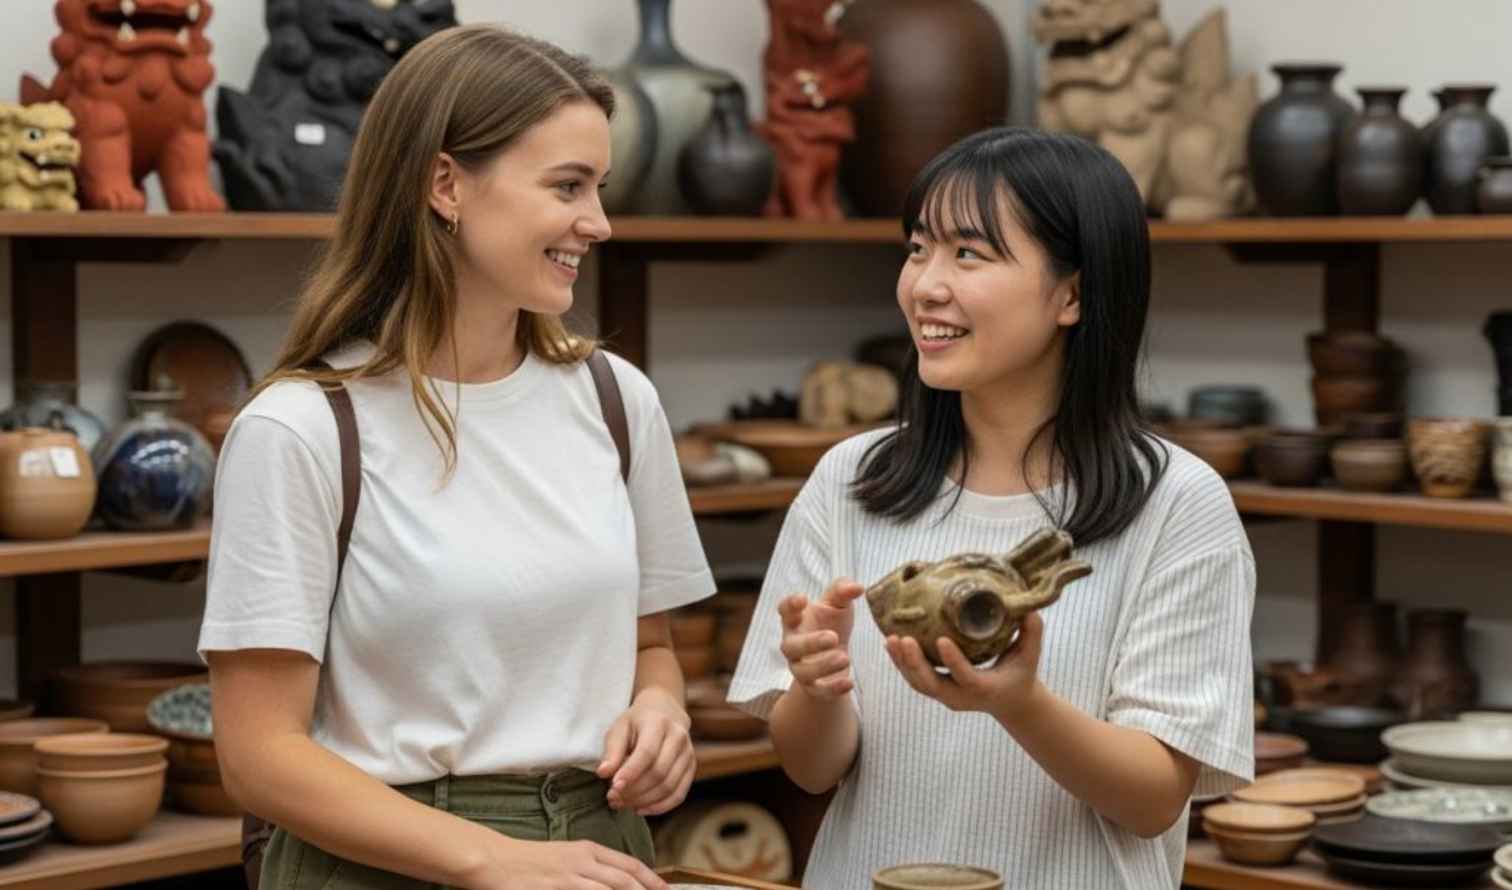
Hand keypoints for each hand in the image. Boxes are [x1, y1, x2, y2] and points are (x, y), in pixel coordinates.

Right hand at [466, 835, 666, 889]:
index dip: (651, 879)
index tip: (665, 889)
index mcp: (588, 850)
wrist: (494, 860)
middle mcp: (584, 861)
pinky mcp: (556, 888)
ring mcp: (570, 876)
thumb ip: (589, 869)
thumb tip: (611, 883)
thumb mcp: (565, 858)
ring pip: (611, 889)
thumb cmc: (529, 861)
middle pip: (625, 879)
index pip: (629, 865)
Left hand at [596, 689, 693, 815]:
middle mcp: (678, 737)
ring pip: (669, 787)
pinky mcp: (691, 768)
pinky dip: (659, 807)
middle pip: (658, 772)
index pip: (647, 753)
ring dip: (643, 801)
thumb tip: (604, 773)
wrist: (664, 712)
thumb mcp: (619, 728)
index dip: (630, 773)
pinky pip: (679, 795)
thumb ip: (612, 751)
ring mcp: (688, 753)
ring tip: (622, 804)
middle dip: (634, 791)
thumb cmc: (637, 723)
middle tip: (612, 798)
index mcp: (659, 723)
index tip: (613, 788)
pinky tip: (640, 809)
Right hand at [779, 578, 863, 700]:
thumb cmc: (832, 623)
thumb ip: (843, 591)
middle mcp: (792, 645)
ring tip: (845, 658)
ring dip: (823, 666)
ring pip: (802, 672)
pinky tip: (849, 683)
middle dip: (810, 643)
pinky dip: (832, 689)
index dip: (790, 605)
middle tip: (833, 637)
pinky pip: (818, 691)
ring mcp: (800, 668)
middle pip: (790, 646)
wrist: (836, 655)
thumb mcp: (838, 604)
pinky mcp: (813, 687)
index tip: (803, 599)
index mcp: (795, 620)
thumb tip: (857, 587)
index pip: (785, 611)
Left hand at [884, 611, 1046, 723]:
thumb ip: (1031, 633)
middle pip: (931, 684)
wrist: (1011, 701)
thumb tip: (1029, 608)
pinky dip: (902, 663)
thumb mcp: (1030, 656)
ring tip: (891, 639)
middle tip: (903, 639)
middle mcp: (960, 697)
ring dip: (902, 663)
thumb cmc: (1021, 674)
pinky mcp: (937, 692)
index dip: (953, 660)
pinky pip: (915, 680)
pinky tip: (891, 643)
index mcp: (983, 689)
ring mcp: (946, 697)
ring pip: (918, 683)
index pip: (965, 677)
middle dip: (915, 663)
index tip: (941, 640)